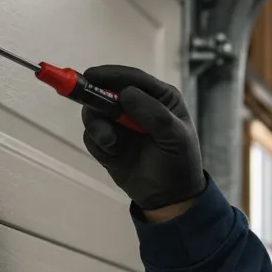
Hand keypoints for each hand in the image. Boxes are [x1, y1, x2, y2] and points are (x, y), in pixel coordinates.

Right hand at [80, 65, 205, 211]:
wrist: (170, 196)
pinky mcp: (108, 142)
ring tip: (111, 142)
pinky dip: (98, 144)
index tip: (92, 76)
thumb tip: (126, 93)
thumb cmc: (180, 161)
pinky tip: (114, 154)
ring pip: (94, 113)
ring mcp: (120, 123)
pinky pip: (92, 136)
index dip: (111, 75)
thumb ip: (154, 114)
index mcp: (159, 97)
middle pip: (106, 91)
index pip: (132, 78)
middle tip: (94, 110)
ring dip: (97, 126)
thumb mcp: (175, 137)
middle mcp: (138, 105)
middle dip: (96, 100)